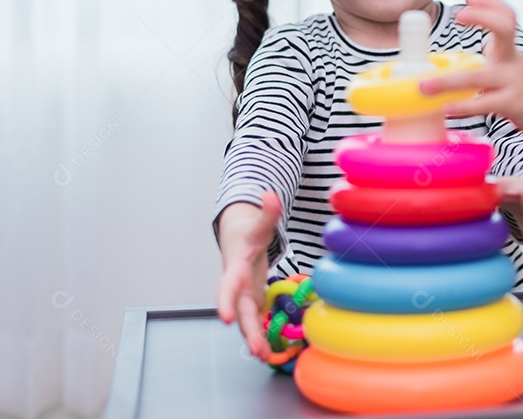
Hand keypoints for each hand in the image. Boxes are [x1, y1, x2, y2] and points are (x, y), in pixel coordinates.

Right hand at [215, 191, 280, 360]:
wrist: (238, 238)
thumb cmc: (247, 232)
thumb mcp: (258, 222)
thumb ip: (266, 212)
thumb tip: (270, 194)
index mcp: (235, 267)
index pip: (227, 286)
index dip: (225, 302)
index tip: (224, 317)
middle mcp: (237, 286)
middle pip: (239, 310)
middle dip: (246, 330)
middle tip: (255, 350)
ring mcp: (243, 295)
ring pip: (247, 320)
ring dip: (254, 338)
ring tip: (264, 357)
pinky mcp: (252, 300)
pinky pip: (256, 320)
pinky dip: (261, 335)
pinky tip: (270, 351)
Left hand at [419, 0, 522, 135]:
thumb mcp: (514, 66)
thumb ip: (492, 61)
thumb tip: (457, 64)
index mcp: (510, 50)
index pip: (506, 16)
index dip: (490, 4)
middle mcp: (512, 60)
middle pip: (503, 29)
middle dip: (480, 18)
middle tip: (457, 16)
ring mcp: (512, 82)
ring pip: (479, 77)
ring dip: (448, 81)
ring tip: (424, 85)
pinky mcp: (513, 104)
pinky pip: (484, 104)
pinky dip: (463, 106)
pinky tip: (447, 109)